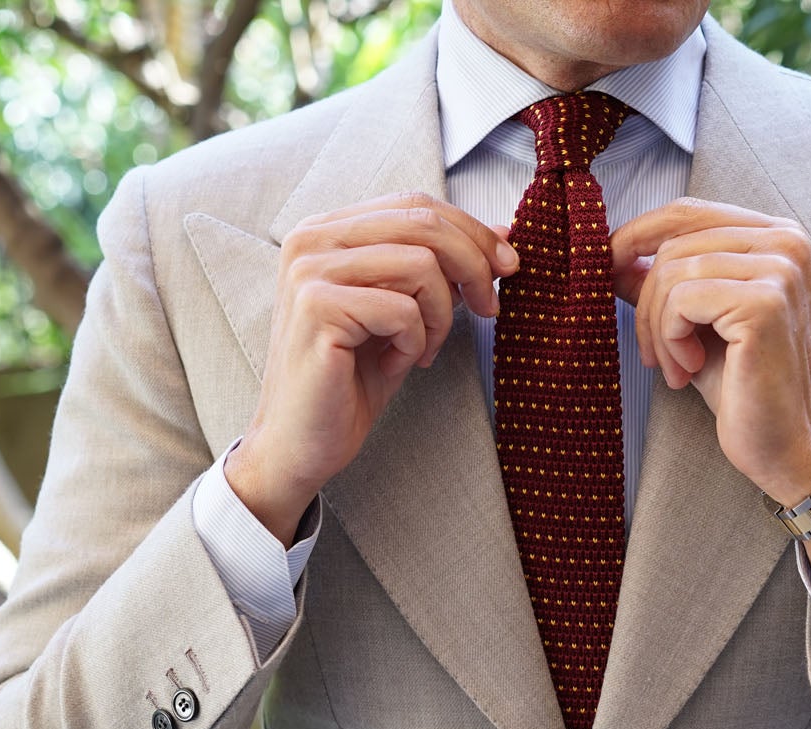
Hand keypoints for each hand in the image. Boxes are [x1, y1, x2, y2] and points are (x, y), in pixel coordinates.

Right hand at [227, 191, 518, 538]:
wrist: (302, 442)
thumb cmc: (351, 380)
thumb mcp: (406, 313)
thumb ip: (442, 268)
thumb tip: (501, 232)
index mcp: (328, 230)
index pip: (415, 204)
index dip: (471, 231)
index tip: (508, 266)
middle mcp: (311, 239)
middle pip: (422, 223)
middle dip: (473, 265)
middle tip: (488, 307)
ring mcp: (309, 270)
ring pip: (420, 264)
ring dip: (439, 315)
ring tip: (421, 349)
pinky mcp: (317, 307)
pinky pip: (402, 309)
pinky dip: (414, 342)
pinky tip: (393, 364)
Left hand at [608, 198, 810, 507]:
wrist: (784, 444)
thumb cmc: (744, 386)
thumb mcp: (694, 323)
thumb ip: (663, 283)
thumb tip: (614, 255)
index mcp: (776, 238)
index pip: (688, 212)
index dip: (638, 235)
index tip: (609, 267)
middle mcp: (786, 243)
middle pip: (674, 243)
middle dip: (647, 301)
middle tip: (654, 353)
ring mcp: (779, 270)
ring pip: (672, 272)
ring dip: (657, 328)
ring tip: (676, 367)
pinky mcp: (763, 304)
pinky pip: (681, 302)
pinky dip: (670, 340)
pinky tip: (689, 369)